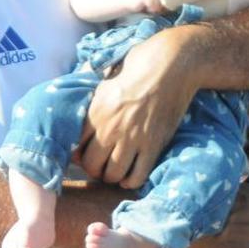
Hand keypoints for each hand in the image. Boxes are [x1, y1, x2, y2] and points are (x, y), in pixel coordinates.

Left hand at [80, 28, 195, 188]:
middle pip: (92, 165)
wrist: (172, 65)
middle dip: (93, 169)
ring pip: (113, 174)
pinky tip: (130, 177)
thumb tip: (81, 123)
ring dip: (111, 177)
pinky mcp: (154, 144)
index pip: (76, 146)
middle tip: (100, 166)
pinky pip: (137, 176)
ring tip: (114, 171)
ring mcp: (133, 138)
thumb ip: (93, 103)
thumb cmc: (139, 67)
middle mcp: (111, 127)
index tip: (84, 154)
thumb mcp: (107, 80)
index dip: (78, 154)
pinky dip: (131, 182)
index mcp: (96, 111)